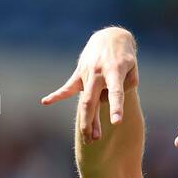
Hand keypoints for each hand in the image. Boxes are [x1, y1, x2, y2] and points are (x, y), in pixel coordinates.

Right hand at [41, 27, 138, 144]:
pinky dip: (56, 95)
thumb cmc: (125, 57)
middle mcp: (98, 74)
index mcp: (114, 72)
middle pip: (92, 102)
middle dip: (91, 122)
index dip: (116, 108)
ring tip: (88, 139)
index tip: (117, 123)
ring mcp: (87, 74)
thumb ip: (127, 86)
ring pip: (84, 100)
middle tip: (94, 140)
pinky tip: (45, 102)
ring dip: (85, 120)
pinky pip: (67, 88)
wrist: (110, 37)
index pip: (115, 93)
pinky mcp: (79, 74)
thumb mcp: (133, 69)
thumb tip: (109, 101)